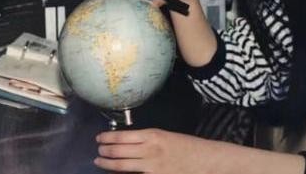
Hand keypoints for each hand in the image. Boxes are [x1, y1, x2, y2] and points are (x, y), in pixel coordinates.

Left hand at [94, 128, 222, 173]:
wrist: (207, 161)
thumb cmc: (189, 147)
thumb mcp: (167, 137)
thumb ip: (148, 141)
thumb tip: (128, 144)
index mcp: (153, 135)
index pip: (122, 136)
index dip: (107, 137)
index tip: (99, 138)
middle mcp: (150, 150)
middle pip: (119, 151)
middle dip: (105, 151)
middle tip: (98, 150)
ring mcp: (152, 167)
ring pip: (122, 165)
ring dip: (108, 164)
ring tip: (99, 161)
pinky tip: (117, 173)